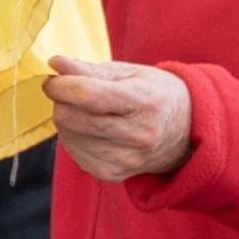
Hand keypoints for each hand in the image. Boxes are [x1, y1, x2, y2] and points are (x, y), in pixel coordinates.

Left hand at [43, 58, 198, 185]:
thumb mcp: (130, 73)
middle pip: (72, 118)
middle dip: (60, 102)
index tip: (53, 80)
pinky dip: (73, 138)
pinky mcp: (112, 174)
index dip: (61, 86)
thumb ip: (90, 70)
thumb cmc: (154, 94)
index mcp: (144, 102)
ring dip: (67, 120)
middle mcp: (138, 135)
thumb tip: (55, 64)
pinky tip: (91, 130)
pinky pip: (73, 154)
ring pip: (67, 136)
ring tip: (87, 112)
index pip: (88, 95)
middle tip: (70, 93)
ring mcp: (126, 159)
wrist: (185, 131)